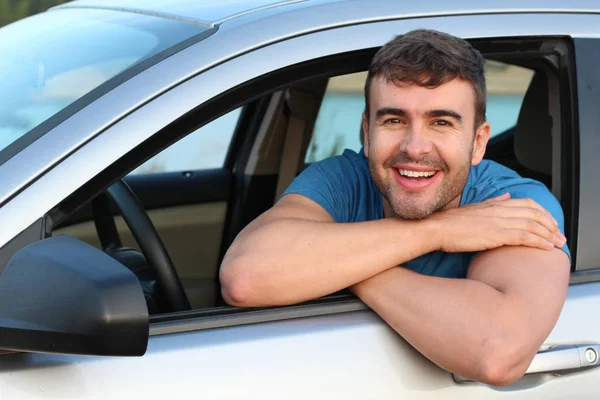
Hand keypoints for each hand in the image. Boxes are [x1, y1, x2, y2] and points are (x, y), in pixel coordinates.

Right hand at [429, 193, 565, 252]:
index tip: (550, 222)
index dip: (543, 212)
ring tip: (558, 243)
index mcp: (495, 203)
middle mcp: (500, 210)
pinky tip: (546, 248)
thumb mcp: (475, 208)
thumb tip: (505, 197)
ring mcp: (499, 222)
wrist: (438, 229)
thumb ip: (493, 202)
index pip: (527, 204)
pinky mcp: (497, 235)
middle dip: (551, 225)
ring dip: (549, 235)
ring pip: (533, 226)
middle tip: (559, 235)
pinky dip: (539, 242)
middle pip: (535, 214)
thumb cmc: (451, 222)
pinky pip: (525, 237)